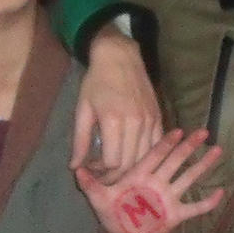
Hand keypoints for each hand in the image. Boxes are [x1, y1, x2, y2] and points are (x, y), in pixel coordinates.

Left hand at [73, 28, 161, 173]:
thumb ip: (80, 140)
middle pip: (129, 164)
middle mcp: (135, 123)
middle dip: (114, 176)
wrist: (120, 56)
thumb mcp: (83, 109)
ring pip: (144, 158)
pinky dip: (145, 156)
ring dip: (131, 168)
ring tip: (117, 168)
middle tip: (103, 175)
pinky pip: (155, 145)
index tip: (92, 169)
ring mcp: (150, 121)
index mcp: (113, 121)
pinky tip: (133, 156)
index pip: (112, 162)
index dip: (101, 172)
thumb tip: (75, 167)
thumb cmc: (97, 81)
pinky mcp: (158, 117)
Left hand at [76, 128, 224, 232]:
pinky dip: (207, 202)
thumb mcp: (98, 199)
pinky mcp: (175, 215)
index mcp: (140, 176)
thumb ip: (90, 185)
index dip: (164, 143)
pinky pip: (194, 208)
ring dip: (203, 166)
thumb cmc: (111, 215)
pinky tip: (220, 192)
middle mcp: (157, 183)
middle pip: (175, 161)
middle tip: (203, 131)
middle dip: (189, 147)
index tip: (177, 130)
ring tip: (218, 151)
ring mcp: (168, 198)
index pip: (154, 155)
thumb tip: (76, 170)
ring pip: (188, 178)